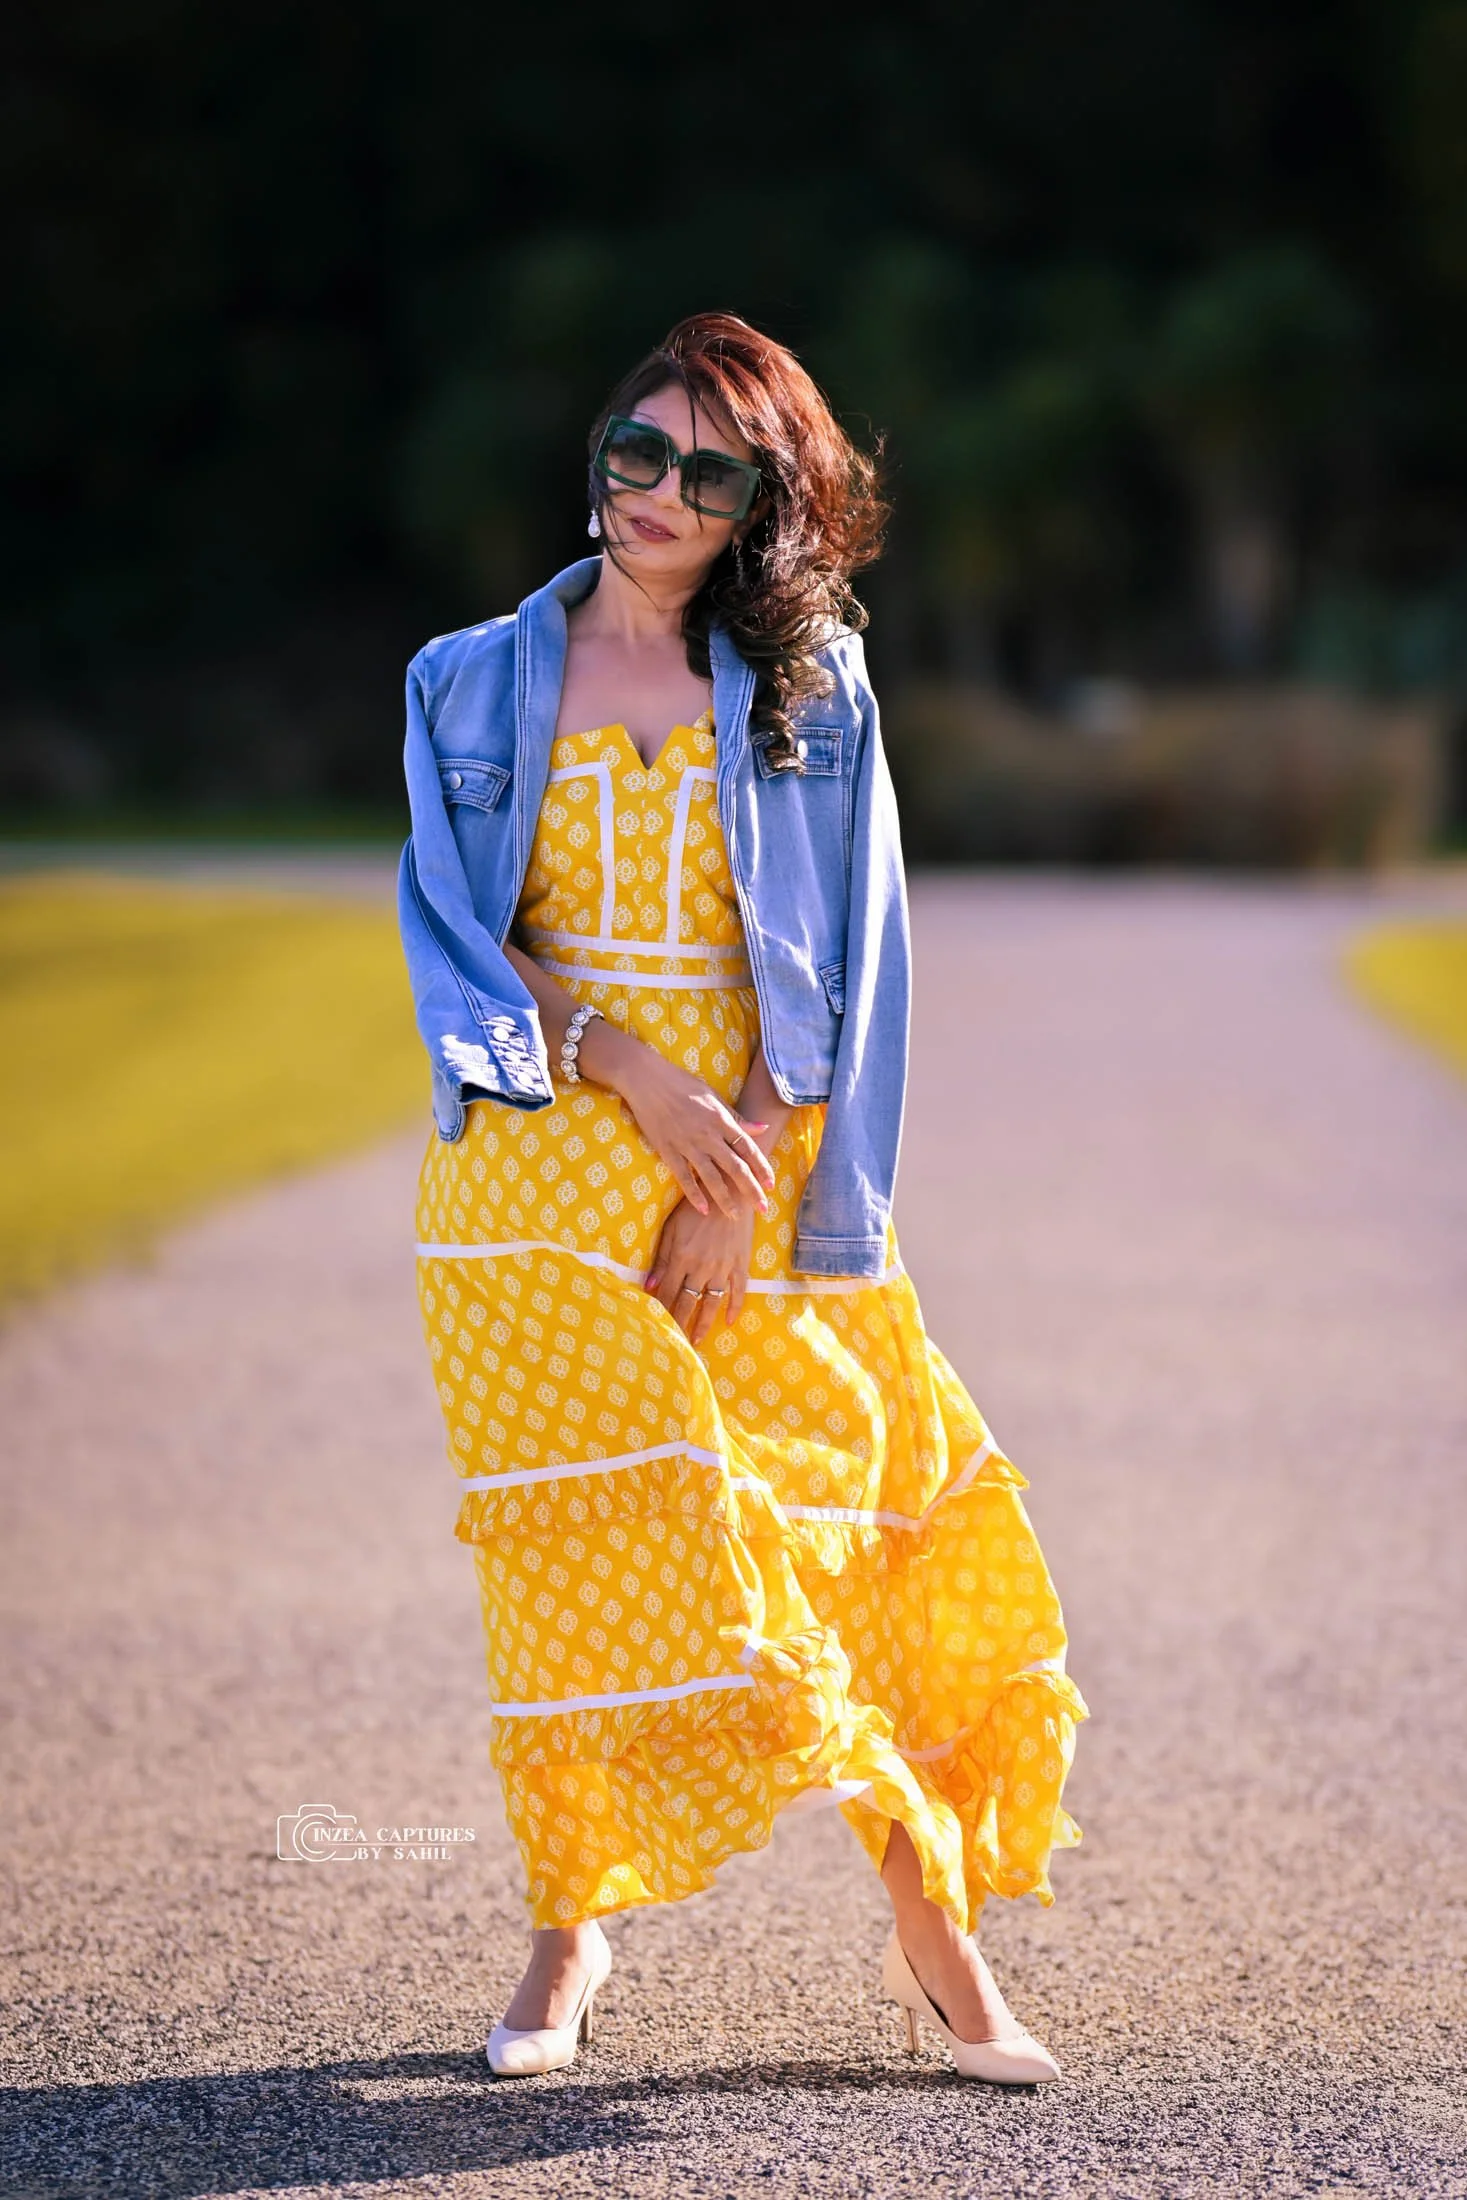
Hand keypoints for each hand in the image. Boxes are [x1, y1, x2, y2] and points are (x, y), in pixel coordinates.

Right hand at [588, 1030, 774, 1220]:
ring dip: (725, 1198)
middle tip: (762, 1208)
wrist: (647, 1080)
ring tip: (735, 1215)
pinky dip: (694, 1194)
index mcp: (721, 1119)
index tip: (770, 1184)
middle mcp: (708, 1135)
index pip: (747, 1147)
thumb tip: (761, 1129)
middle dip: (751, 1189)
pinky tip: (704, 1209)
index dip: (761, 1167)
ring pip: (711, 1177)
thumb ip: (736, 1117)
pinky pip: (683, 1177)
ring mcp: (687, 1144)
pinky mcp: (667, 1150)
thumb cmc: (682, 1084)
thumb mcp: (713, 1095)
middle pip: (735, 1167)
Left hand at [645, 1197, 755, 1342]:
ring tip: (697, 1341)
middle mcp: (702, 1267)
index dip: (661, 1308)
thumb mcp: (672, 1228)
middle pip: (688, 1302)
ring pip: (712, 1302)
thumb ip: (662, 1258)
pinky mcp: (740, 1264)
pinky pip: (738, 1292)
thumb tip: (650, 1285)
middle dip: (679, 1323)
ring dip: (703, 1323)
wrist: (730, 1193)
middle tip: (674, 1343)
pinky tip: (730, 1322)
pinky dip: (735, 1308)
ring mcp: (723, 1268)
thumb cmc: (695, 1208)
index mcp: (682, 1257)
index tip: (655, 1325)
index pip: (668, 1291)